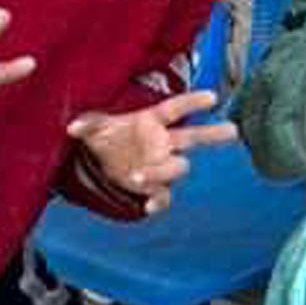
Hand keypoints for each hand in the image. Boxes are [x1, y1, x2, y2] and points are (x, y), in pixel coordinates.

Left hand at [65, 89, 240, 213]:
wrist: (101, 160)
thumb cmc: (105, 135)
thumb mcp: (94, 126)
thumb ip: (87, 124)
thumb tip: (73, 127)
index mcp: (151, 120)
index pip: (176, 109)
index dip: (194, 103)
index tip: (213, 98)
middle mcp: (163, 142)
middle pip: (194, 137)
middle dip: (213, 134)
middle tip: (233, 131)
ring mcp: (161, 165)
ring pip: (177, 167)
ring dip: (163, 170)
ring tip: (136, 175)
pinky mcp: (154, 187)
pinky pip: (163, 196)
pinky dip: (158, 202)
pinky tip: (147, 206)